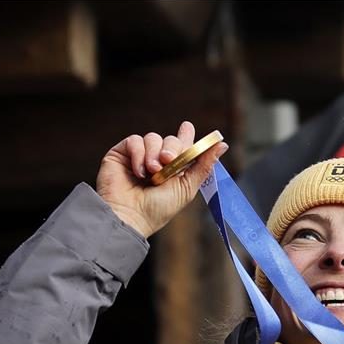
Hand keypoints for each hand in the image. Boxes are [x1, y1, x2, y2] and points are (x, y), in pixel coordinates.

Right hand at [96, 121, 228, 238]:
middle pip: (171, 140)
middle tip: (168, 160)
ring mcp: (139, 157)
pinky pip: (134, 140)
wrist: (130, 216)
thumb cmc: (159, 208)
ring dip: (155, 154)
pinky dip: (139, 154)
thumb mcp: (187, 187)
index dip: (187, 136)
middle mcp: (157, 161)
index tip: (189, 127)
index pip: (183, 146)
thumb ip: (203, 165)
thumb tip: (222, 144)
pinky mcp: (121, 154)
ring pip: (153, 137)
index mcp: (174, 170)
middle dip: (173, 148)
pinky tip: (138, 172)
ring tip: (152, 172)